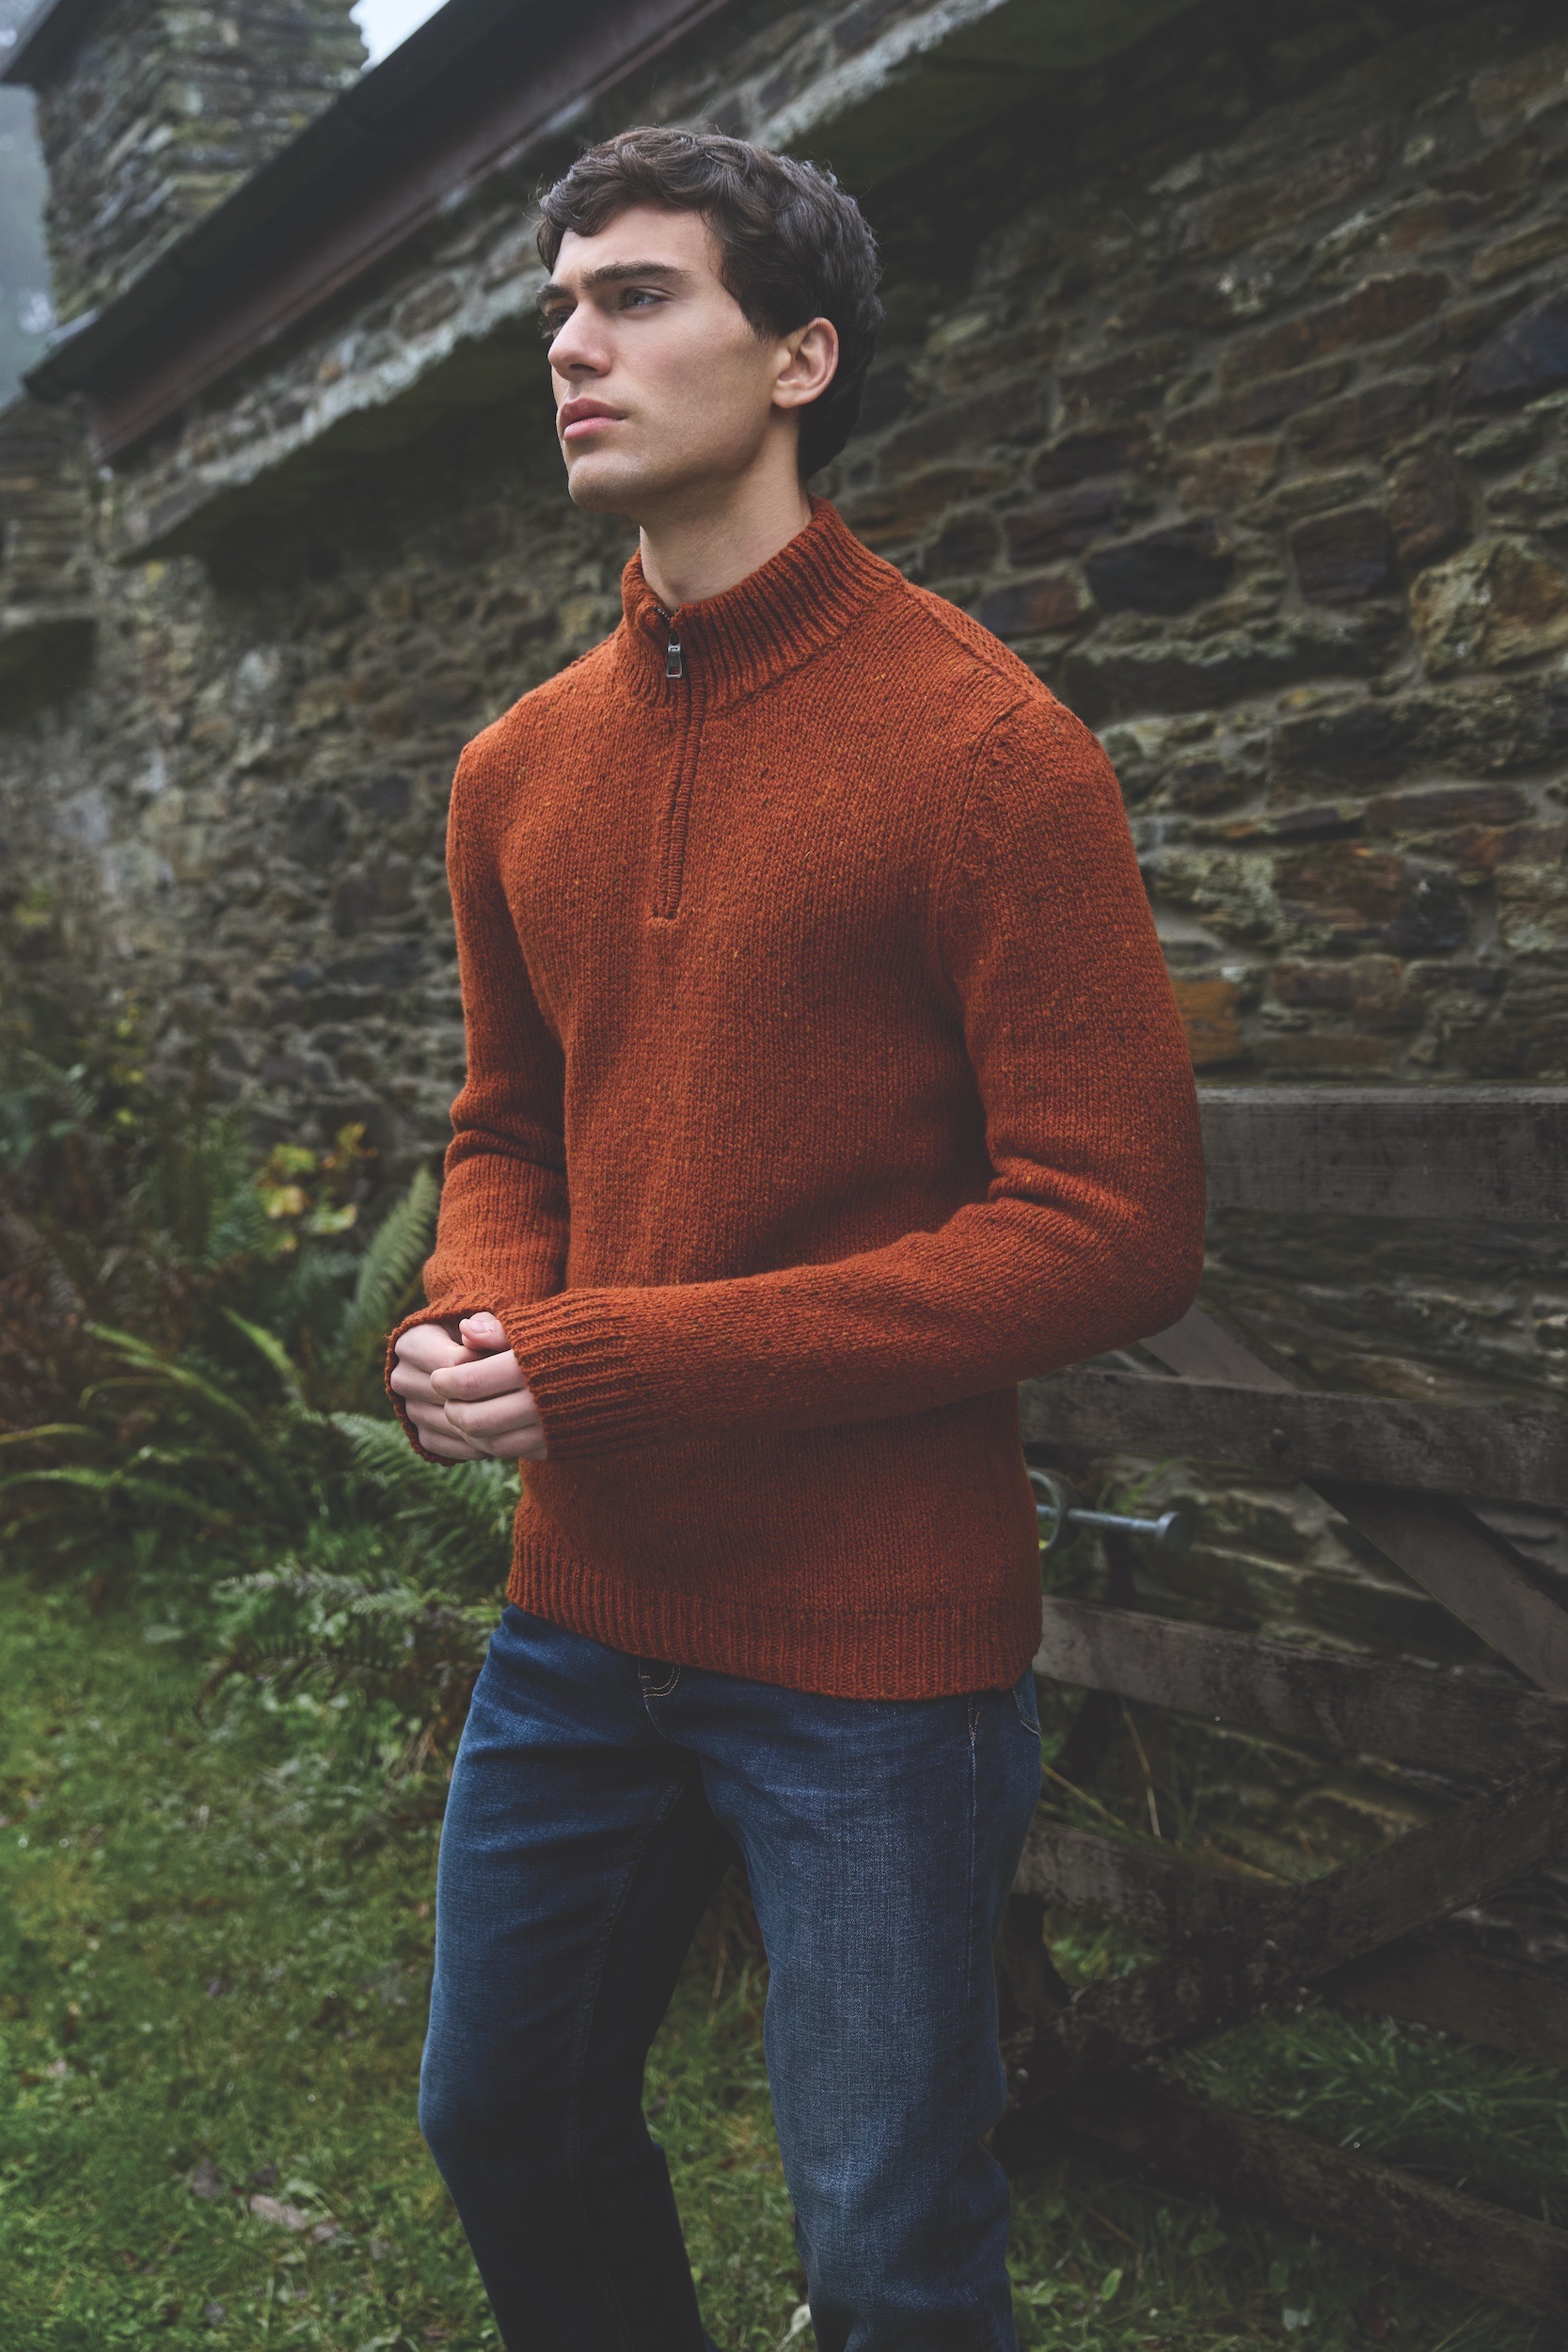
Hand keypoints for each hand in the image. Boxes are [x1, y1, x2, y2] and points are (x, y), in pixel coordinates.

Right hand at [390, 1313, 548, 1462]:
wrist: (473, 1361)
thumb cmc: (483, 1335)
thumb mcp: (486, 1321)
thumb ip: (486, 1322)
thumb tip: (470, 1331)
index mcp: (411, 1342)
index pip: (453, 1363)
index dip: (488, 1365)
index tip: (509, 1363)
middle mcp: (401, 1377)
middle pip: (449, 1396)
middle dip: (488, 1396)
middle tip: (519, 1393)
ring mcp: (408, 1409)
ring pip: (449, 1424)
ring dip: (484, 1423)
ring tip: (514, 1414)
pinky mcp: (420, 1435)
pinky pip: (449, 1447)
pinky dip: (476, 1444)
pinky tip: (500, 1433)